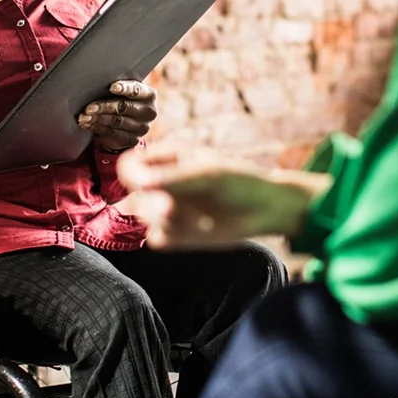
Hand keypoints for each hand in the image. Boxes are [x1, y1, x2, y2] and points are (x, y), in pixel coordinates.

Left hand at [79, 81, 157, 150]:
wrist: (132, 120)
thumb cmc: (124, 98)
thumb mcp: (125, 91)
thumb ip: (118, 87)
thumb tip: (95, 84)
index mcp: (149, 95)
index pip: (136, 90)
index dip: (124, 88)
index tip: (112, 87)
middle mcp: (149, 112)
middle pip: (123, 107)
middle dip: (104, 107)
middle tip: (88, 108)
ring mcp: (142, 128)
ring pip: (116, 122)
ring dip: (97, 119)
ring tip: (83, 116)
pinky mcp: (132, 139)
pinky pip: (112, 133)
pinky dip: (96, 128)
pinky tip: (87, 124)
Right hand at [116, 147, 329, 248]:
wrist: (266, 210)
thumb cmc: (241, 182)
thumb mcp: (209, 175)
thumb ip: (174, 179)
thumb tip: (139, 182)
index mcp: (169, 159)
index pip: (131, 164)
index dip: (133, 175)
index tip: (145, 185)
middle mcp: (164, 183)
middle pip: (135, 195)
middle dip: (151, 203)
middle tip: (171, 208)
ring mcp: (169, 208)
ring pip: (144, 218)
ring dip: (166, 221)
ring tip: (197, 219)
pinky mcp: (176, 232)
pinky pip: (157, 239)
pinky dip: (171, 237)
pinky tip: (196, 231)